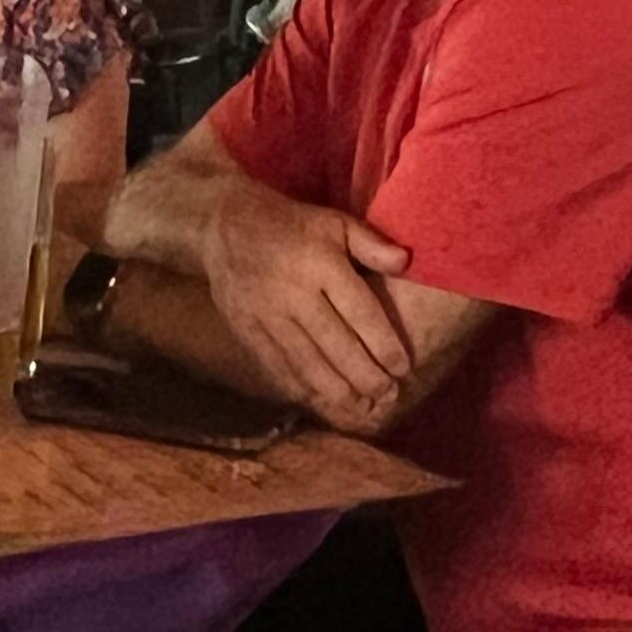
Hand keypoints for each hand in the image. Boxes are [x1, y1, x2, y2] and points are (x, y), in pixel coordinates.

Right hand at [203, 187, 412, 419]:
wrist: (225, 225)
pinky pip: (277, 365)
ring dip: (337, 391)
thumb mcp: (334, 222)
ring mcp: (267, 314)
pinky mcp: (246, 328)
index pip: (361, 313)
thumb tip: (406, 263)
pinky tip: (320, 401)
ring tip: (361, 408)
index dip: (385, 346)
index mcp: (322, 264)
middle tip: (388, 396)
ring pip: (308, 363)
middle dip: (366, 377)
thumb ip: (371, 243)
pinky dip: (301, 387)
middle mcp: (295, 293)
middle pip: (337, 346)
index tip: (403, 368)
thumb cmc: (292, 225)